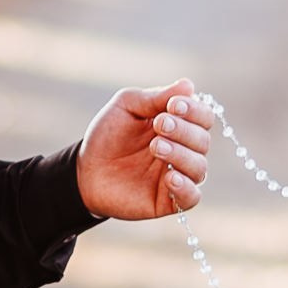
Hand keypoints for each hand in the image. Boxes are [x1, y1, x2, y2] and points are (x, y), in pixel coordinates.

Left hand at [77, 79, 210, 220]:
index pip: (203, 117)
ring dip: (182, 154)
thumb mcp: (127, 106)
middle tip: (158, 125)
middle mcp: (183, 151)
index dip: (194, 110)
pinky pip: (191, 197)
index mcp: (179, 126)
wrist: (85, 170)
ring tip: (155, 147)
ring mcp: (178, 176)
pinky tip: (170, 178)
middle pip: (203, 141)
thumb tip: (189, 85)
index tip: (173, 105)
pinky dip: (186, 187)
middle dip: (184, 130)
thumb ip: (156, 97)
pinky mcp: (169, 201)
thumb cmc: (108, 135)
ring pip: (199, 167)